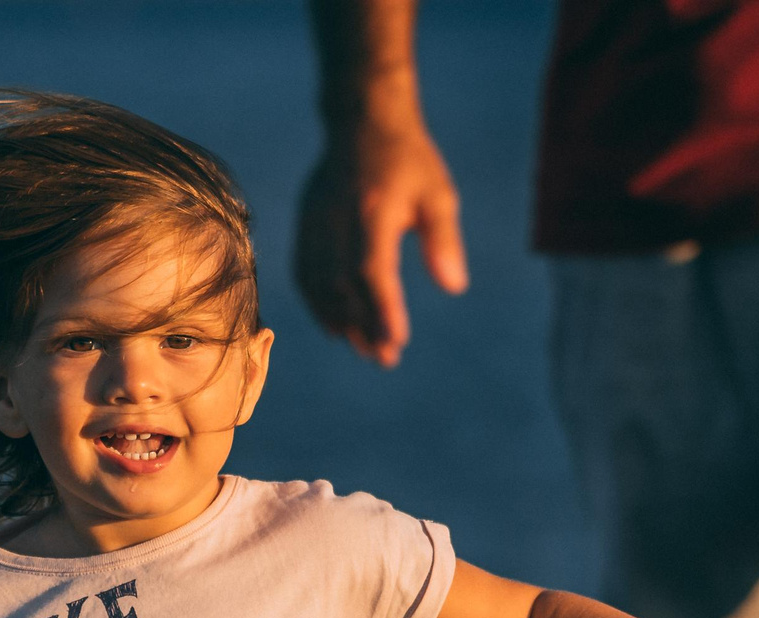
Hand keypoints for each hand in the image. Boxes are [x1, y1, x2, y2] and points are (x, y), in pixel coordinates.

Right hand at [294, 117, 468, 366]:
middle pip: (343, 285)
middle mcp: (338, 218)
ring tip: (362, 346)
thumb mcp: (437, 194)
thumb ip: (443, 241)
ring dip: (339, 320)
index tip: (397, 341)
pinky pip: (304, 272)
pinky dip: (316, 303)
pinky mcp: (305, 223)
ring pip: (319, 283)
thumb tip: (454, 287)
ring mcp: (316, 221)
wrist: (361, 119)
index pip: (372, 269)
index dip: (382, 308)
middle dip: (363, 325)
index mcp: (372, 208)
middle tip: (385, 357)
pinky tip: (334, 325)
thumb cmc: (408, 160)